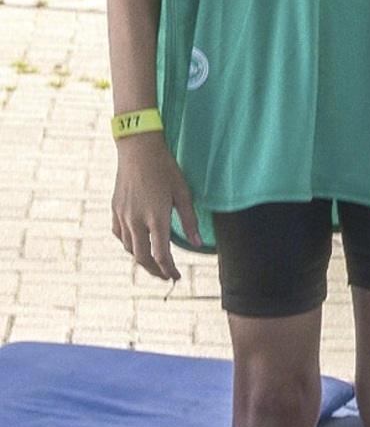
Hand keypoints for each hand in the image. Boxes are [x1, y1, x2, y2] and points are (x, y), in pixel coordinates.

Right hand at [112, 134, 200, 281]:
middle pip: (142, 258)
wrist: (138, 148)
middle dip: (154, 271)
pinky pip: (120, 235)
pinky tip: (136, 243)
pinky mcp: (115, 209)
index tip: (176, 277)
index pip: (161, 255)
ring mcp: (123, 216)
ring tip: (153, 261)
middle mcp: (137, 221)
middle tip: (165, 276)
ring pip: (129, 248)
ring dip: (141, 259)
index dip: (169, 270)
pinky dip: (128, 244)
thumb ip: (189, 221)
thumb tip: (197, 244)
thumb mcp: (182, 192)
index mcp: (156, 218)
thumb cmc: (165, 168)